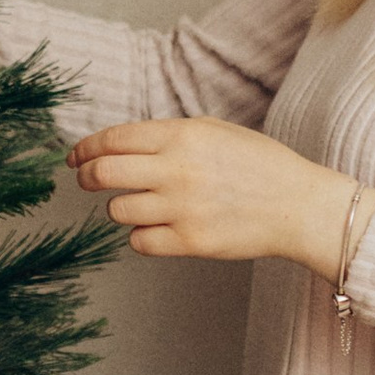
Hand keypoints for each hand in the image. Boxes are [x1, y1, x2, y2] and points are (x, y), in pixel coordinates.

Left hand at [72, 116, 372, 278]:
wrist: (299, 205)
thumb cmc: (257, 165)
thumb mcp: (213, 132)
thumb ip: (166, 137)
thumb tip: (116, 146)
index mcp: (182, 136)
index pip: (113, 140)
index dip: (85, 149)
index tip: (75, 158)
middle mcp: (178, 170)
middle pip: (103, 174)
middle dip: (87, 177)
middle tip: (87, 180)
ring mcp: (182, 208)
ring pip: (118, 210)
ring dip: (123, 207)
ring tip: (148, 204)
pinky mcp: (190, 242)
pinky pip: (139, 241)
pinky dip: (143, 235)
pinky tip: (161, 227)